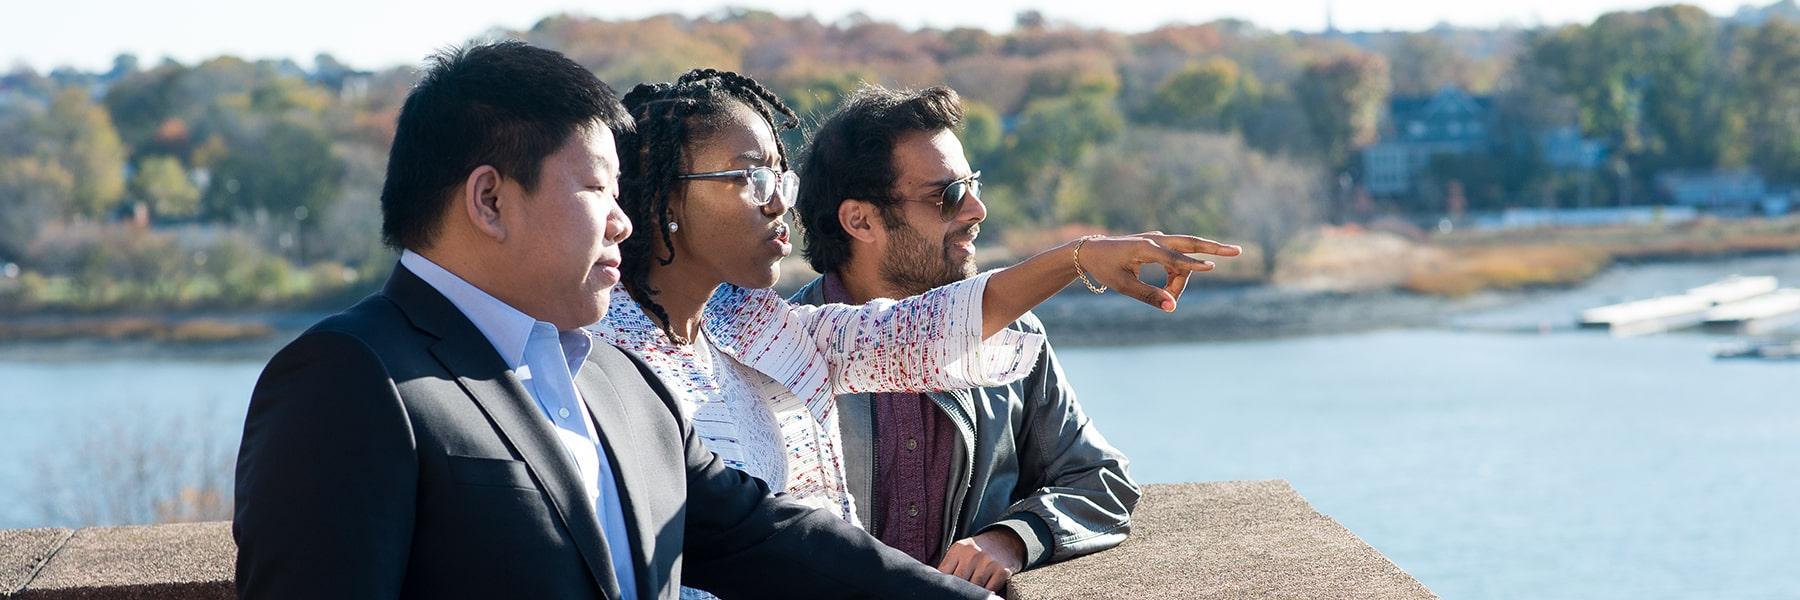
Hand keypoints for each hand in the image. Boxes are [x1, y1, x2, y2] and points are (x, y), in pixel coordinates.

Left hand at [937, 529, 1026, 591]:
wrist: (1005, 541)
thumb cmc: (978, 551)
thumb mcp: (961, 551)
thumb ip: (949, 565)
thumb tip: (936, 582)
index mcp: (959, 549)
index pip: (944, 573)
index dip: (943, 584)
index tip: (944, 589)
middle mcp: (973, 554)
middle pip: (959, 582)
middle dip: (958, 590)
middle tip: (958, 593)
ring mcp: (988, 563)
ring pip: (974, 588)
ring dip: (972, 592)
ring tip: (970, 592)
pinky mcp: (1002, 571)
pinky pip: (989, 590)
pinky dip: (985, 593)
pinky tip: (983, 591)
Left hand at [1074, 232, 1240, 311]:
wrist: (1090, 252)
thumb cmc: (1105, 268)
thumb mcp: (1123, 285)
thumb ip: (1148, 296)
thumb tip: (1171, 307)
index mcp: (1144, 247)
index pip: (1173, 257)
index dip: (1192, 265)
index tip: (1212, 268)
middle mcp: (1154, 239)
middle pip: (1189, 242)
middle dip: (1213, 248)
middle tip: (1237, 251)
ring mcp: (1157, 239)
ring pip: (1183, 255)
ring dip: (1184, 276)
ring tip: (1171, 297)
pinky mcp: (1157, 244)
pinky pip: (1175, 259)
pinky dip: (1177, 273)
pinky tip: (1170, 288)